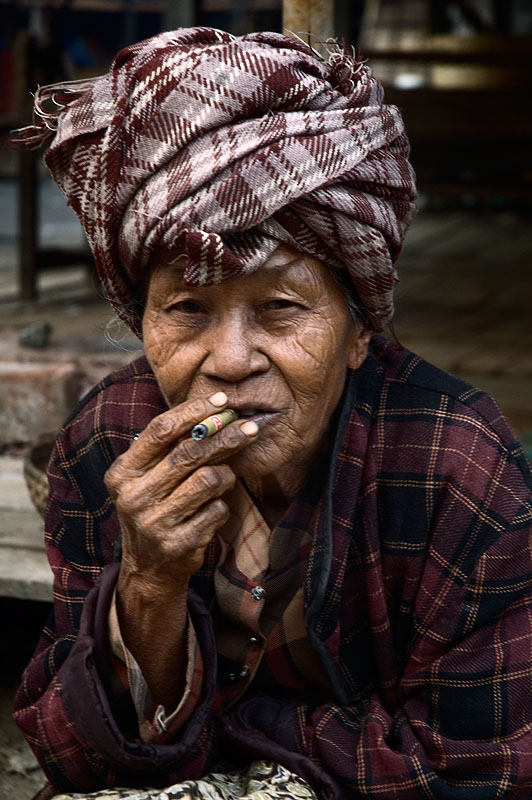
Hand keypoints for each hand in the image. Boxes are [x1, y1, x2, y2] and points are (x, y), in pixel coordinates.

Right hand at [104, 392, 258, 594]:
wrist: (149, 567)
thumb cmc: (156, 507)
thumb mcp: (149, 477)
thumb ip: (171, 448)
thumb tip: (218, 411)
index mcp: (123, 473)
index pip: (160, 430)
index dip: (194, 411)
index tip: (222, 401)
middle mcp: (133, 497)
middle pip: (189, 453)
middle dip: (225, 436)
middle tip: (251, 427)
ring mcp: (154, 523)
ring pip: (209, 480)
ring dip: (226, 476)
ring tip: (224, 479)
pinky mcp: (178, 544)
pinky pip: (217, 510)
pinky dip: (222, 506)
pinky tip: (212, 511)